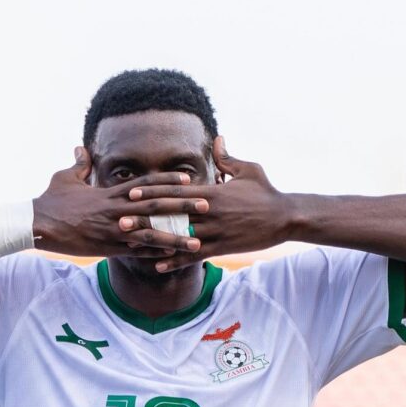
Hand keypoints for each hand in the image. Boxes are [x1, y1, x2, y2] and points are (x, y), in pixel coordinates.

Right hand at [32, 147, 205, 258]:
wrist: (37, 223)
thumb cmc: (50, 201)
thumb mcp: (64, 178)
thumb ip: (79, 165)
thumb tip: (82, 150)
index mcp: (110, 193)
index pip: (146, 184)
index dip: (168, 182)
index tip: (188, 180)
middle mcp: (117, 210)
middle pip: (157, 205)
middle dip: (183, 206)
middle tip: (207, 204)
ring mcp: (113, 230)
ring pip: (152, 232)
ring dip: (176, 237)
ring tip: (197, 241)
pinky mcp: (107, 248)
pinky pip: (136, 253)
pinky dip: (154, 256)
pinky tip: (172, 260)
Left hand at [117, 137, 293, 272]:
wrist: (285, 217)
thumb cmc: (266, 192)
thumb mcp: (248, 170)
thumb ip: (228, 158)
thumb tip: (217, 140)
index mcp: (212, 192)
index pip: (175, 191)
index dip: (151, 192)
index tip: (131, 192)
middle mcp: (209, 213)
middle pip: (170, 215)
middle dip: (144, 217)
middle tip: (120, 219)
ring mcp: (214, 232)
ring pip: (178, 237)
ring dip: (153, 241)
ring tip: (132, 245)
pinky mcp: (221, 248)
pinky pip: (192, 256)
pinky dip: (174, 261)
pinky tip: (157, 266)